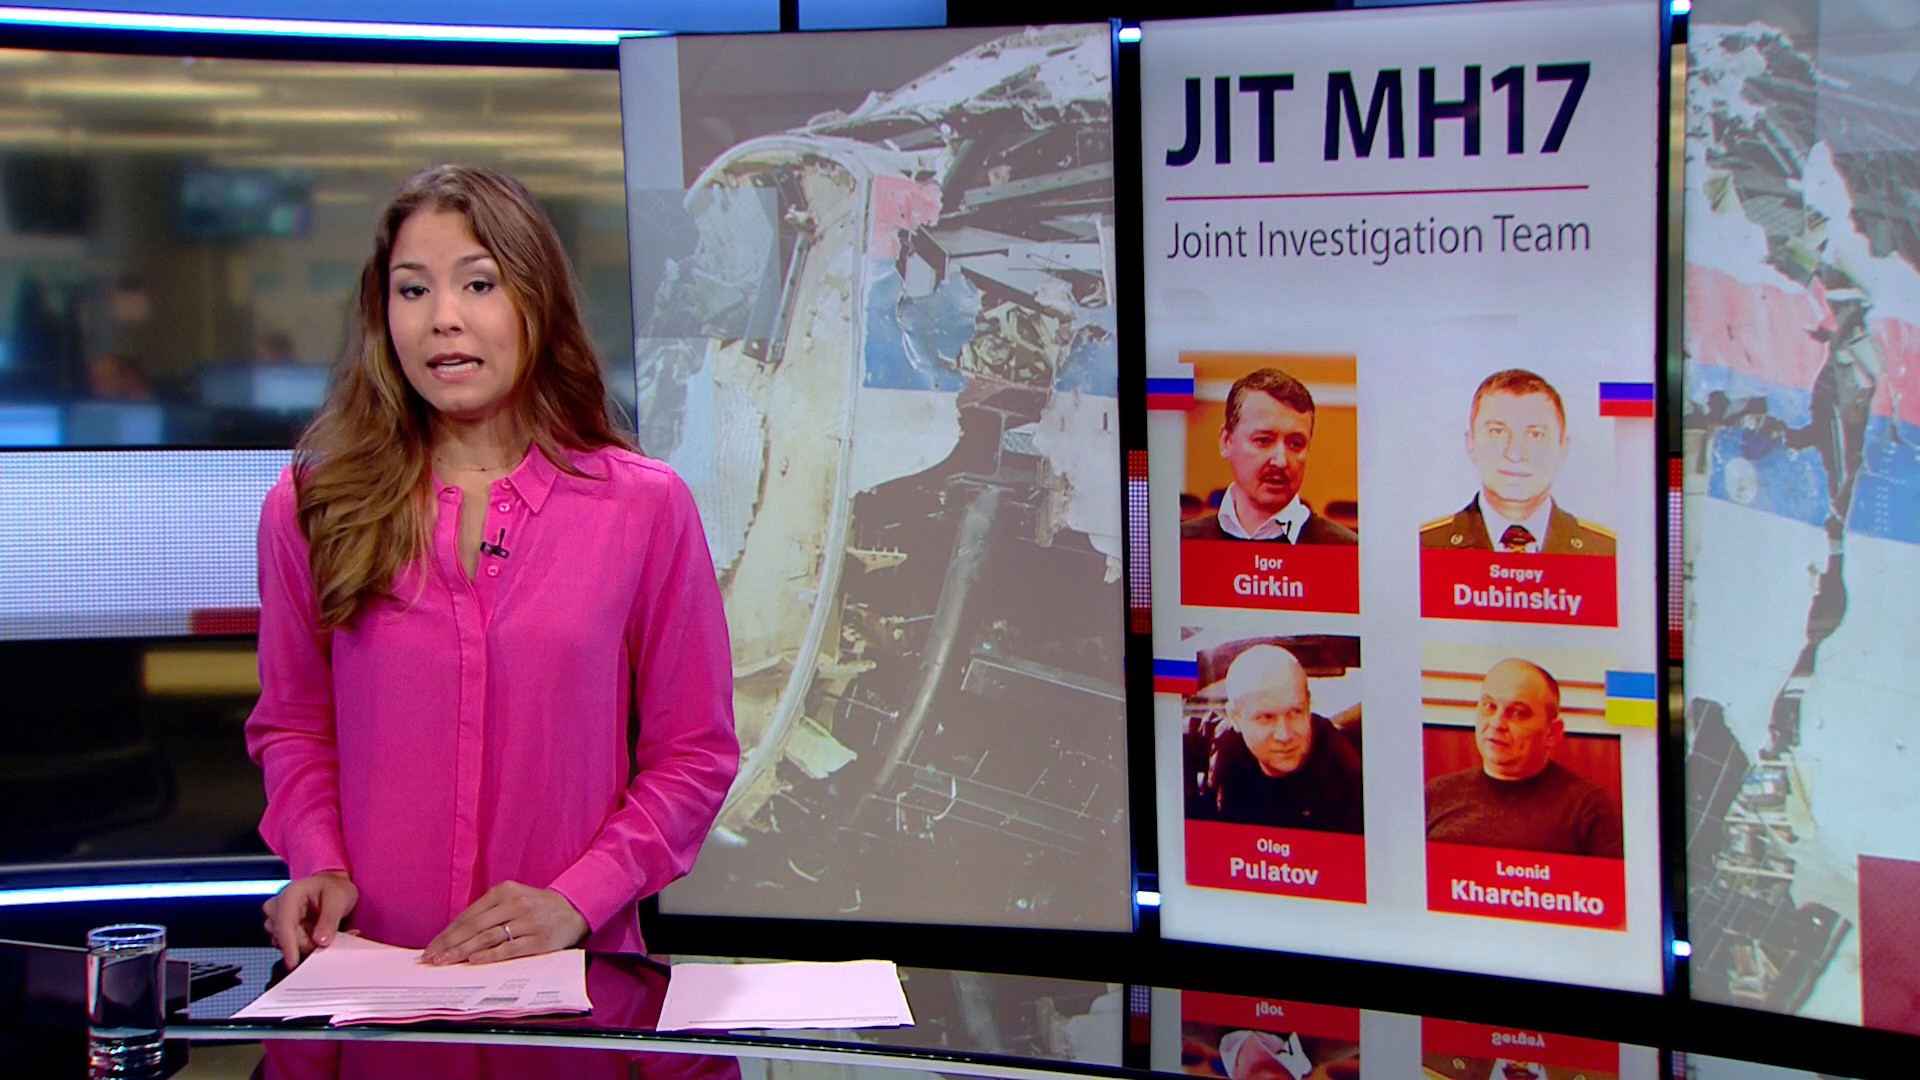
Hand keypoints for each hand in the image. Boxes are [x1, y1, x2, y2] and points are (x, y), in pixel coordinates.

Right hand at [263, 871, 357, 969]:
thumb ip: (330, 920)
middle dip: (308, 944)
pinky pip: (289, 946)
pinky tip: (320, 936)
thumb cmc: (334, 889)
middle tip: (333, 939)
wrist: (330, 887)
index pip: (284, 923)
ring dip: (308, 945)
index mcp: (289, 895)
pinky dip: (305, 945)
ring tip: (329, 934)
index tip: (294, 962)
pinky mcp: (278, 931)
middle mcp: (275, 907)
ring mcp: (275, 920)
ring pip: (286, 944)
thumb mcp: (339, 899)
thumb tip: (320, 942)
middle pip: (285, 937)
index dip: (288, 945)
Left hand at [424, 881, 587, 964]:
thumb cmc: (536, 907)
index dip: (447, 933)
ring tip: (445, 962)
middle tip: (431, 958)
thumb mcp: (512, 900)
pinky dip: (490, 955)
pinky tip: (474, 961)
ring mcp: (527, 921)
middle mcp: (514, 903)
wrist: (573, 909)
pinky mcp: (539, 939)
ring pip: (488, 937)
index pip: (468, 915)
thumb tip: (454, 936)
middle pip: (474, 926)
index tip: (431, 947)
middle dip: (449, 944)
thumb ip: (488, 913)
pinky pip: (510, 948)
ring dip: (463, 951)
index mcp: (504, 891)